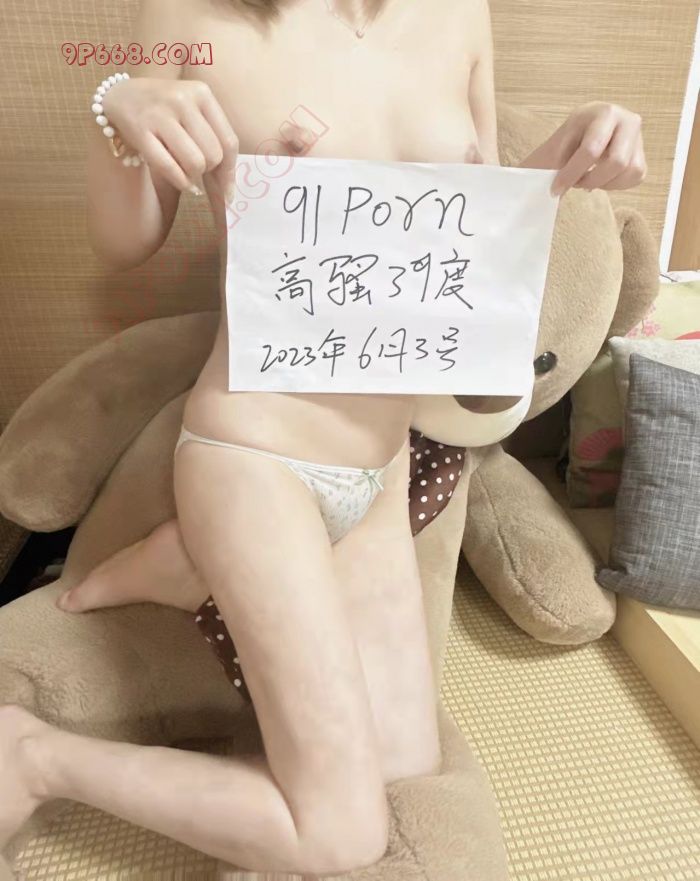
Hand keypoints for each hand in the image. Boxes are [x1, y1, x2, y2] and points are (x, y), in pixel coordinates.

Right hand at [101, 77, 238, 201]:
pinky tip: (182, 183)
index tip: (228, 193)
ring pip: (195, 162)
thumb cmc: (166, 111)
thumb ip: (213, 140)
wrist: (121, 96)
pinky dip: (180, 182)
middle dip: (209, 172)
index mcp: (202, 93)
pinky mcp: (140, 130)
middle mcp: (182, 99)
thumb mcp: (193, 112)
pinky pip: (169, 167)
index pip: (229, 141)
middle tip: (198, 171)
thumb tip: (228, 191)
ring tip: (187, 174)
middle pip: (213, 155)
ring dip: (194, 177)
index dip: (230, 172)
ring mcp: (160, 113)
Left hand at [518, 101, 646, 196]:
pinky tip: (600, 178)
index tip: (555, 189)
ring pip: (629, 171)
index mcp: (602, 112)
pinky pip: (635, 177)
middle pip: (617, 162)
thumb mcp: (555, 149)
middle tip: (575, 184)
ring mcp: (638, 136)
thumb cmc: (564, 144)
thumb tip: (557, 191)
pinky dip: (615, 185)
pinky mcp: (642, 153)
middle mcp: (627, 119)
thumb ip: (555, 165)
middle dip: (592, 180)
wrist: (578, 140)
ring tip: (586, 179)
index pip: (591, 149)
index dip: (572, 174)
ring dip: (603, 183)